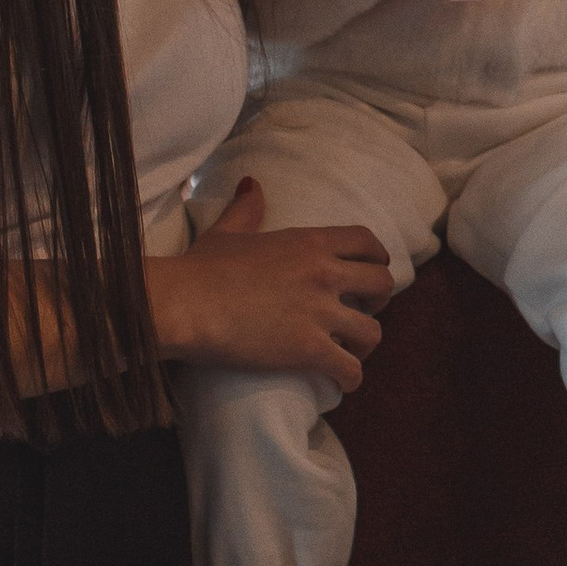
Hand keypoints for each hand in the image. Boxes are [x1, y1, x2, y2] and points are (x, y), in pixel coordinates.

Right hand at [149, 179, 391, 388]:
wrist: (184, 304)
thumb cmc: (200, 269)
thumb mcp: (227, 232)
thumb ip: (246, 209)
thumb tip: (250, 183)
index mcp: (310, 243)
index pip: (367, 243)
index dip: (376, 258)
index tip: (370, 272)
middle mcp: (324, 274)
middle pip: (382, 285)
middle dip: (377, 301)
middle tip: (360, 312)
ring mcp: (319, 313)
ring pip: (373, 331)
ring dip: (365, 344)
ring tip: (351, 352)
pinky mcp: (308, 350)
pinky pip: (350, 369)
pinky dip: (350, 379)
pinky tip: (341, 382)